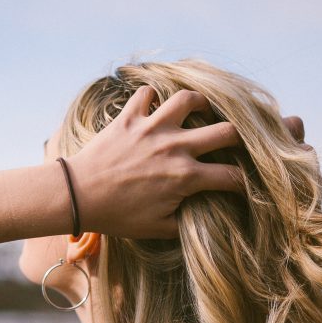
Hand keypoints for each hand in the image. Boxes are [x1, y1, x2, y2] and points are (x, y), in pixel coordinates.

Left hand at [65, 86, 244, 238]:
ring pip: (190, 99)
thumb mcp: (157, 228)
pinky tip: (154, 106)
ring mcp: (152, 128)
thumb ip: (186, 222)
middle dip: (237, 138)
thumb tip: (203, 216)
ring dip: (200, 104)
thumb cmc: (117, 216)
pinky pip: (147, 93)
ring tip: (200, 110)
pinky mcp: (129, 117)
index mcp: (185, 177)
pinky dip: (152, 97)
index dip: (243, 183)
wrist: (78, 196)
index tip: (240, 185)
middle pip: (226, 131)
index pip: (231, 177)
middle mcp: (175, 147)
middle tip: (230, 143)